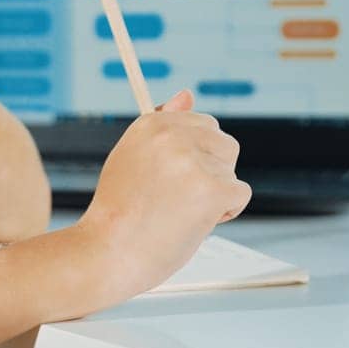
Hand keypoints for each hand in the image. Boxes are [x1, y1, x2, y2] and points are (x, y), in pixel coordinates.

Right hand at [70, 89, 251, 307]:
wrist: (108, 253)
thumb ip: (163, 126)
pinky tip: (194, 223)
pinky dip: (226, 213)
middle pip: (224, 144)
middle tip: (177, 199)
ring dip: (216, 194)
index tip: (175, 178)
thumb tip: (187, 94)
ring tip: (179, 213)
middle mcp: (173, 135)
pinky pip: (240, 194)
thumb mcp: (133, 157)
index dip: (195, 157)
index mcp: (152, 123)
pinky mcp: (212, 188)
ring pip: (232, 171)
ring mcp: (193, 161)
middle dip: (211, 171)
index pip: (203, 124)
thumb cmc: (120, 212)